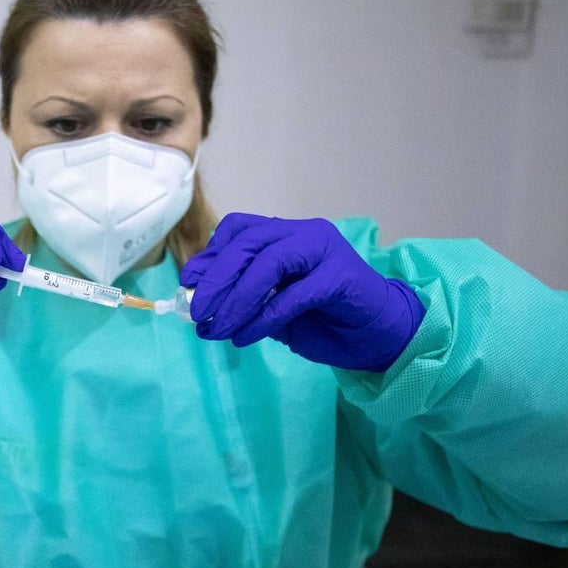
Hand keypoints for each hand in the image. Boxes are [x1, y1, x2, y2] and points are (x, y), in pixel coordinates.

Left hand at [180, 213, 423, 371]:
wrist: (378, 338)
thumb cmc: (325, 322)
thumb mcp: (272, 309)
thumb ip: (243, 298)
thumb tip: (199, 298)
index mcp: (288, 235)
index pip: (240, 229)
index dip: (211, 254)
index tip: (189, 283)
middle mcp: (306, 234)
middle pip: (249, 242)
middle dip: (217, 277)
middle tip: (198, 311)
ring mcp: (325, 251)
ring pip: (269, 263)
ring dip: (236, 298)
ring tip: (216, 328)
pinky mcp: (341, 277)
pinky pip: (293, 294)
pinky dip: (263, 317)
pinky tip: (245, 337)